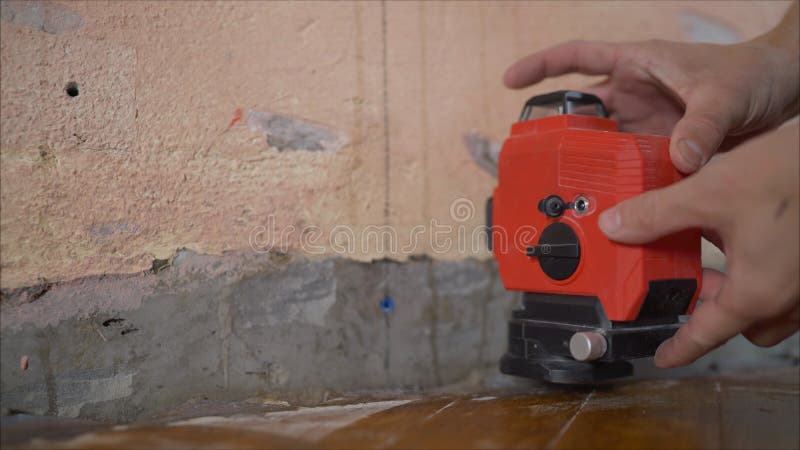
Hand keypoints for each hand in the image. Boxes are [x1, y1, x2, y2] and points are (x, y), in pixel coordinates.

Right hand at [503, 8, 798, 173]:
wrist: (786, 90)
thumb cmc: (754, 72)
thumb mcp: (725, 93)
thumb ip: (702, 124)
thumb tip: (681, 157)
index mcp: (636, 64)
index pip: (577, 59)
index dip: (541, 67)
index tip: (510, 82)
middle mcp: (634, 95)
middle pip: (582, 113)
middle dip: (558, 134)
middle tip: (536, 161)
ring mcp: (646, 124)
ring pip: (603, 146)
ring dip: (588, 167)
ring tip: (569, 191)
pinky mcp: (662, 150)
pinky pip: (631, 168)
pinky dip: (621, 185)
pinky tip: (612, 205)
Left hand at [597, 127, 798, 366]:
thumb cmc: (791, 174)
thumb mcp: (709, 191)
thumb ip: (656, 214)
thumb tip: (615, 225)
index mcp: (758, 292)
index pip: (708, 334)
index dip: (681, 348)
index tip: (664, 358)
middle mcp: (790, 297)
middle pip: (741, 323)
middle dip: (712, 309)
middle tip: (686, 284)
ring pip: (768, 307)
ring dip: (739, 290)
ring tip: (716, 253)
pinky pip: (787, 285)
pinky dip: (763, 272)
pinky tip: (750, 232)